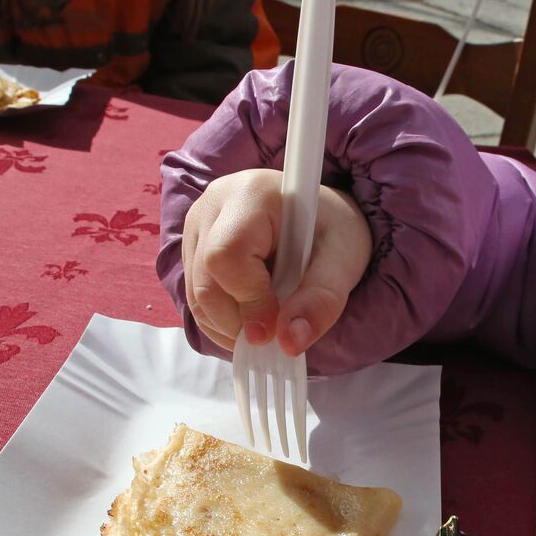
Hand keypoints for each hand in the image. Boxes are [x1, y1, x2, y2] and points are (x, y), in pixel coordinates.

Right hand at [181, 168, 371, 355]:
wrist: (319, 218)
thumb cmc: (332, 230)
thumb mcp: (343, 262)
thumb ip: (321, 300)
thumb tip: (290, 341)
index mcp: (251, 194)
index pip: (226, 255)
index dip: (249, 300)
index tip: (277, 327)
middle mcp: (212, 206)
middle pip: (205, 282)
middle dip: (239, 321)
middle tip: (276, 333)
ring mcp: (196, 228)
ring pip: (196, 297)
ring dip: (230, 327)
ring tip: (269, 326)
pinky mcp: (192, 251)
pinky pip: (195, 300)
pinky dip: (222, 323)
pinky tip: (252, 320)